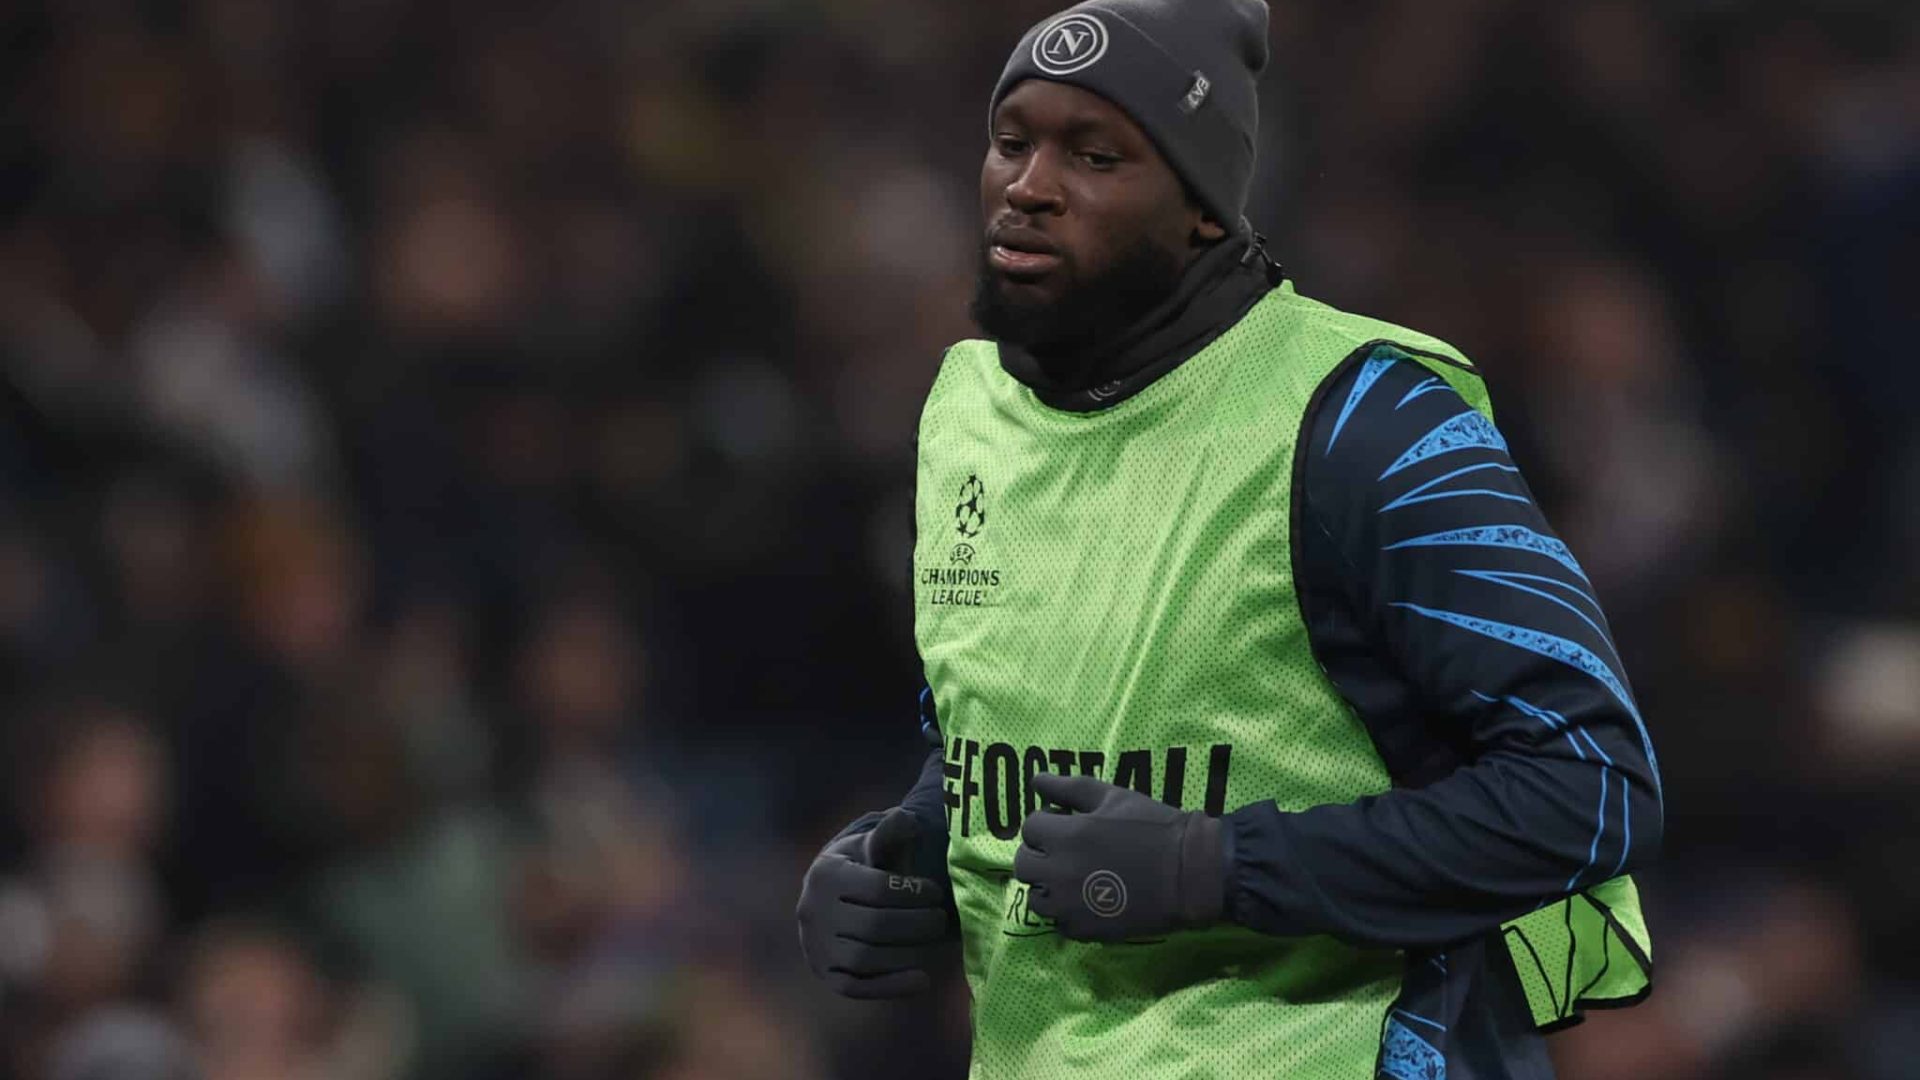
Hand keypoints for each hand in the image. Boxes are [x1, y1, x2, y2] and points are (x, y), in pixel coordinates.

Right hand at [796, 807, 952, 996]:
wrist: (831, 895)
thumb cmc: (863, 865)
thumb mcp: (873, 844)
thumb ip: (890, 833)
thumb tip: (906, 818)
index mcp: (826, 874)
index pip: (877, 889)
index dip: (913, 893)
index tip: (936, 893)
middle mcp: (812, 911)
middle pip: (874, 926)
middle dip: (915, 924)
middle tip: (940, 920)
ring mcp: (815, 946)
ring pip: (865, 958)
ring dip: (907, 953)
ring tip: (933, 941)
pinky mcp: (825, 974)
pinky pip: (856, 987)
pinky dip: (890, 986)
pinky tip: (923, 979)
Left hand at [1013, 772, 1227, 941]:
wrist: (1189, 872)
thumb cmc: (1152, 827)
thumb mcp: (1112, 796)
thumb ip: (1068, 787)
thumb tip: (1035, 778)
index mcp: (1064, 835)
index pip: (1030, 827)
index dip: (1048, 822)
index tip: (1067, 824)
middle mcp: (1058, 872)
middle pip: (1024, 864)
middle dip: (1041, 853)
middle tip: (1067, 851)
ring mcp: (1069, 906)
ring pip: (1036, 898)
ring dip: (1049, 886)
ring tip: (1076, 878)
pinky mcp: (1083, 930)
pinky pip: (1058, 923)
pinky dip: (1068, 912)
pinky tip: (1090, 900)